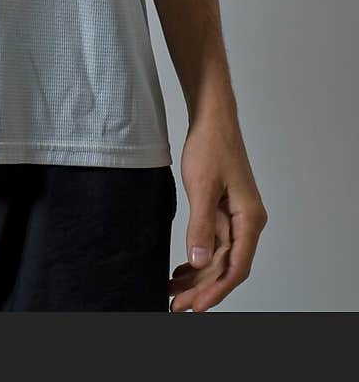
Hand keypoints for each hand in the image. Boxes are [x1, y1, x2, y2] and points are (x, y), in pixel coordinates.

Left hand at [169, 112, 267, 311]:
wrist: (212, 117)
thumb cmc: (211, 145)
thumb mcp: (202, 187)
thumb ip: (201, 226)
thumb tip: (200, 262)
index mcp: (249, 218)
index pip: (236, 267)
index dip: (216, 290)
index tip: (196, 307)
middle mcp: (246, 221)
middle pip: (226, 266)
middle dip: (202, 288)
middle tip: (176, 305)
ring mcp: (235, 216)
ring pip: (218, 257)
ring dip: (197, 276)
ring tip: (173, 292)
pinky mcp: (222, 209)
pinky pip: (212, 242)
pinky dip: (197, 257)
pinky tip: (180, 270)